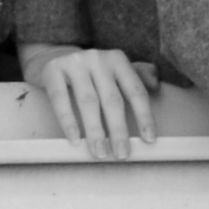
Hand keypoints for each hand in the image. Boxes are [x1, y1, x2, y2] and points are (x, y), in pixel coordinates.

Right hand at [22, 40, 157, 156]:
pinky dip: (68, 121)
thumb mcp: (114, 69)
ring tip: (99, 152)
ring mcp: (74, 63)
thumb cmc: (89, 71)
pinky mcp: (53, 70)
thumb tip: (156, 85)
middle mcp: (98, 58)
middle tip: (122, 153)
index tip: (149, 139)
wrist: (53, 55)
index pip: (135, 91)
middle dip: (118, 129)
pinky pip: (61, 100)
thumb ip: (138, 76)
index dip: (144, 116)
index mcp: (117, 60)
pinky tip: (74, 139)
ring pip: (88, 102)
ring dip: (95, 131)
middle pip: (112, 99)